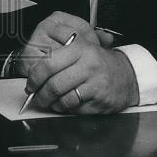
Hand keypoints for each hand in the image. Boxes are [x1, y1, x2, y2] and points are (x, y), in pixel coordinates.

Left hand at [24, 13, 139, 113]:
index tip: (30, 82)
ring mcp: (95, 84)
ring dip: (51, 103)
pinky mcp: (99, 100)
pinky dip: (65, 108)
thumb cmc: (98, 63)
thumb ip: (58, 55)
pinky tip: (65, 104)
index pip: (48, 63)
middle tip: (36, 95)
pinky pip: (74, 108)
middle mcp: (88, 65)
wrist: (126, 76)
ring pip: (63, 98)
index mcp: (79, 48)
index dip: (34, 75)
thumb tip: (32, 68)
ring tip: (50, 100)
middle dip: (40, 93)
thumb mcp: (80, 48)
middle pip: (54, 83)